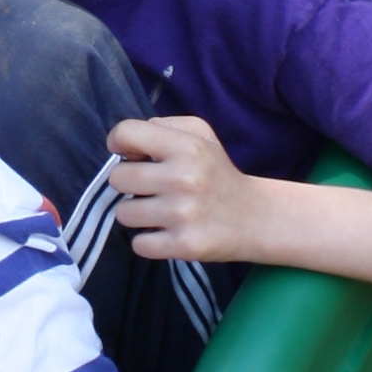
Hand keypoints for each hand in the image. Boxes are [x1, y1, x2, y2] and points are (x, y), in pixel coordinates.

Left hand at [106, 112, 263, 266]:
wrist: (255, 217)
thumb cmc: (217, 172)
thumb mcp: (200, 134)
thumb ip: (162, 126)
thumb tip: (125, 143)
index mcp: (187, 146)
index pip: (126, 133)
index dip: (119, 142)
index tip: (131, 154)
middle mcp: (183, 178)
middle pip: (117, 178)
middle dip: (129, 183)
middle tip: (150, 187)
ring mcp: (182, 214)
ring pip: (123, 214)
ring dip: (137, 214)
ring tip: (160, 211)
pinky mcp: (183, 245)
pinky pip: (138, 244)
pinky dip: (148, 241)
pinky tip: (167, 232)